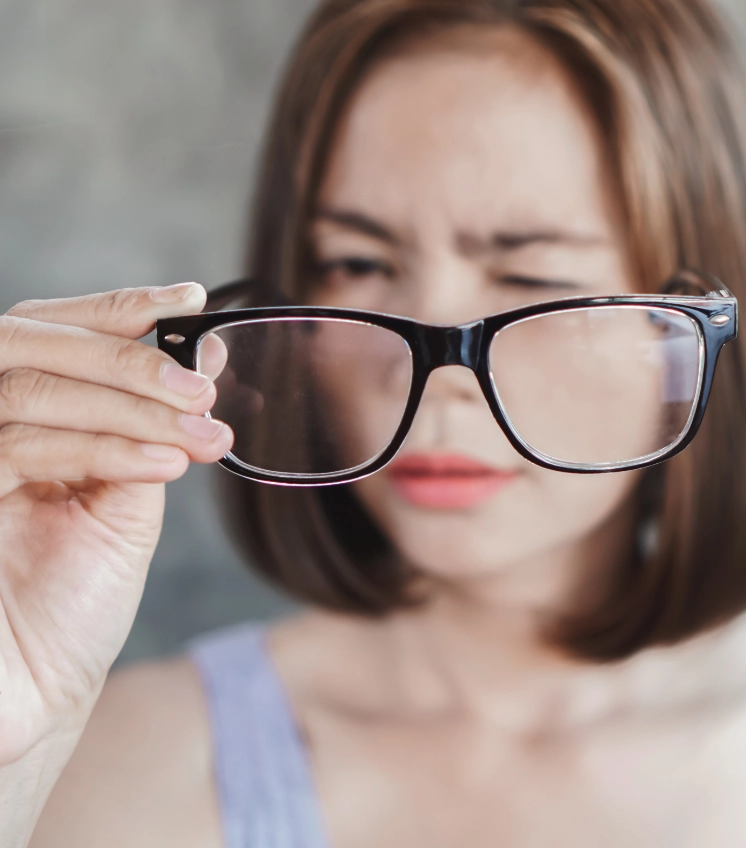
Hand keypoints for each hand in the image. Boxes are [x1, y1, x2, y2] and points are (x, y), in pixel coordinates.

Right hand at [0, 284, 231, 765]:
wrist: (33, 688)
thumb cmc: (72, 600)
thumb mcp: (126, 500)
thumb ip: (151, 427)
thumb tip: (203, 357)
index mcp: (14, 418)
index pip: (46, 331)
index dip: (114, 305)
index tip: (188, 297)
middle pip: (26, 342)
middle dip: (126, 357)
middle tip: (201, 387)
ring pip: (29, 390)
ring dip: (131, 406)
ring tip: (202, 434)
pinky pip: (22, 447)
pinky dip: (105, 447)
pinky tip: (166, 464)